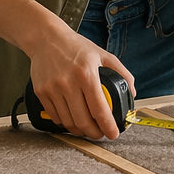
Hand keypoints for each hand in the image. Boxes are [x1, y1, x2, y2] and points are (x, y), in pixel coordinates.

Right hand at [26, 22, 135, 139]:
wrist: (46, 38)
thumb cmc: (75, 46)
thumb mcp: (102, 54)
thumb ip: (121, 72)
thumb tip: (131, 92)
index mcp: (87, 74)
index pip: (99, 109)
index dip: (107, 126)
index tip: (113, 134)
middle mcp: (68, 83)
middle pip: (82, 120)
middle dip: (94, 133)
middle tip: (100, 134)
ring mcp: (53, 89)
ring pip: (68, 122)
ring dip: (80, 130)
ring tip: (87, 128)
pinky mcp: (41, 92)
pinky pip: (55, 116)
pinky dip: (65, 122)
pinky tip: (72, 119)